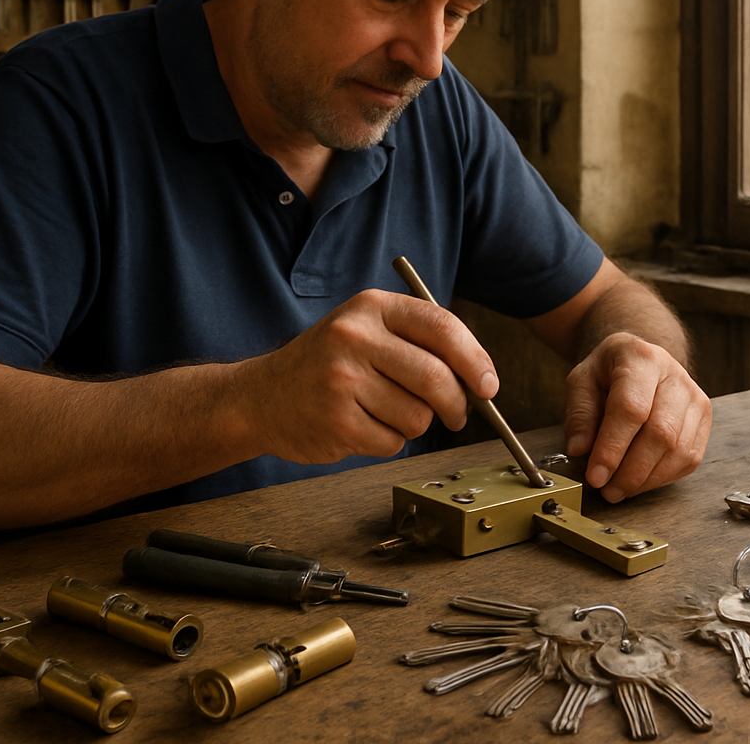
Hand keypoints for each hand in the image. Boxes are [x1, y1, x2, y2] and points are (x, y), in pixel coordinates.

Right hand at [245, 289, 497, 464]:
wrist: (260, 397)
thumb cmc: (325, 364)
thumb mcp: (366, 330)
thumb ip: (419, 344)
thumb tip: (480, 378)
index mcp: (371, 307)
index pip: (442, 327)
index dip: (475, 360)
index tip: (489, 385)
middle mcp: (354, 337)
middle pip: (437, 378)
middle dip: (457, 404)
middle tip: (456, 415)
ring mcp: (342, 380)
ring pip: (418, 417)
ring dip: (415, 425)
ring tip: (386, 413)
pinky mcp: (336, 422)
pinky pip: (392, 442)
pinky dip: (389, 441)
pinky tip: (362, 425)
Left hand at [562, 332, 711, 502]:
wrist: (640, 362)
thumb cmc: (609, 372)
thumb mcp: (581, 382)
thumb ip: (579, 415)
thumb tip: (579, 451)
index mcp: (641, 359)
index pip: (631, 409)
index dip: (613, 447)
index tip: (595, 476)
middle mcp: (675, 376)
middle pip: (661, 433)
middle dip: (631, 471)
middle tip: (607, 490)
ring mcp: (695, 398)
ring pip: (678, 451)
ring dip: (646, 479)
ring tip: (619, 489)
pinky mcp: (704, 419)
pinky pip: (689, 459)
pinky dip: (663, 477)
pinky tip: (640, 481)